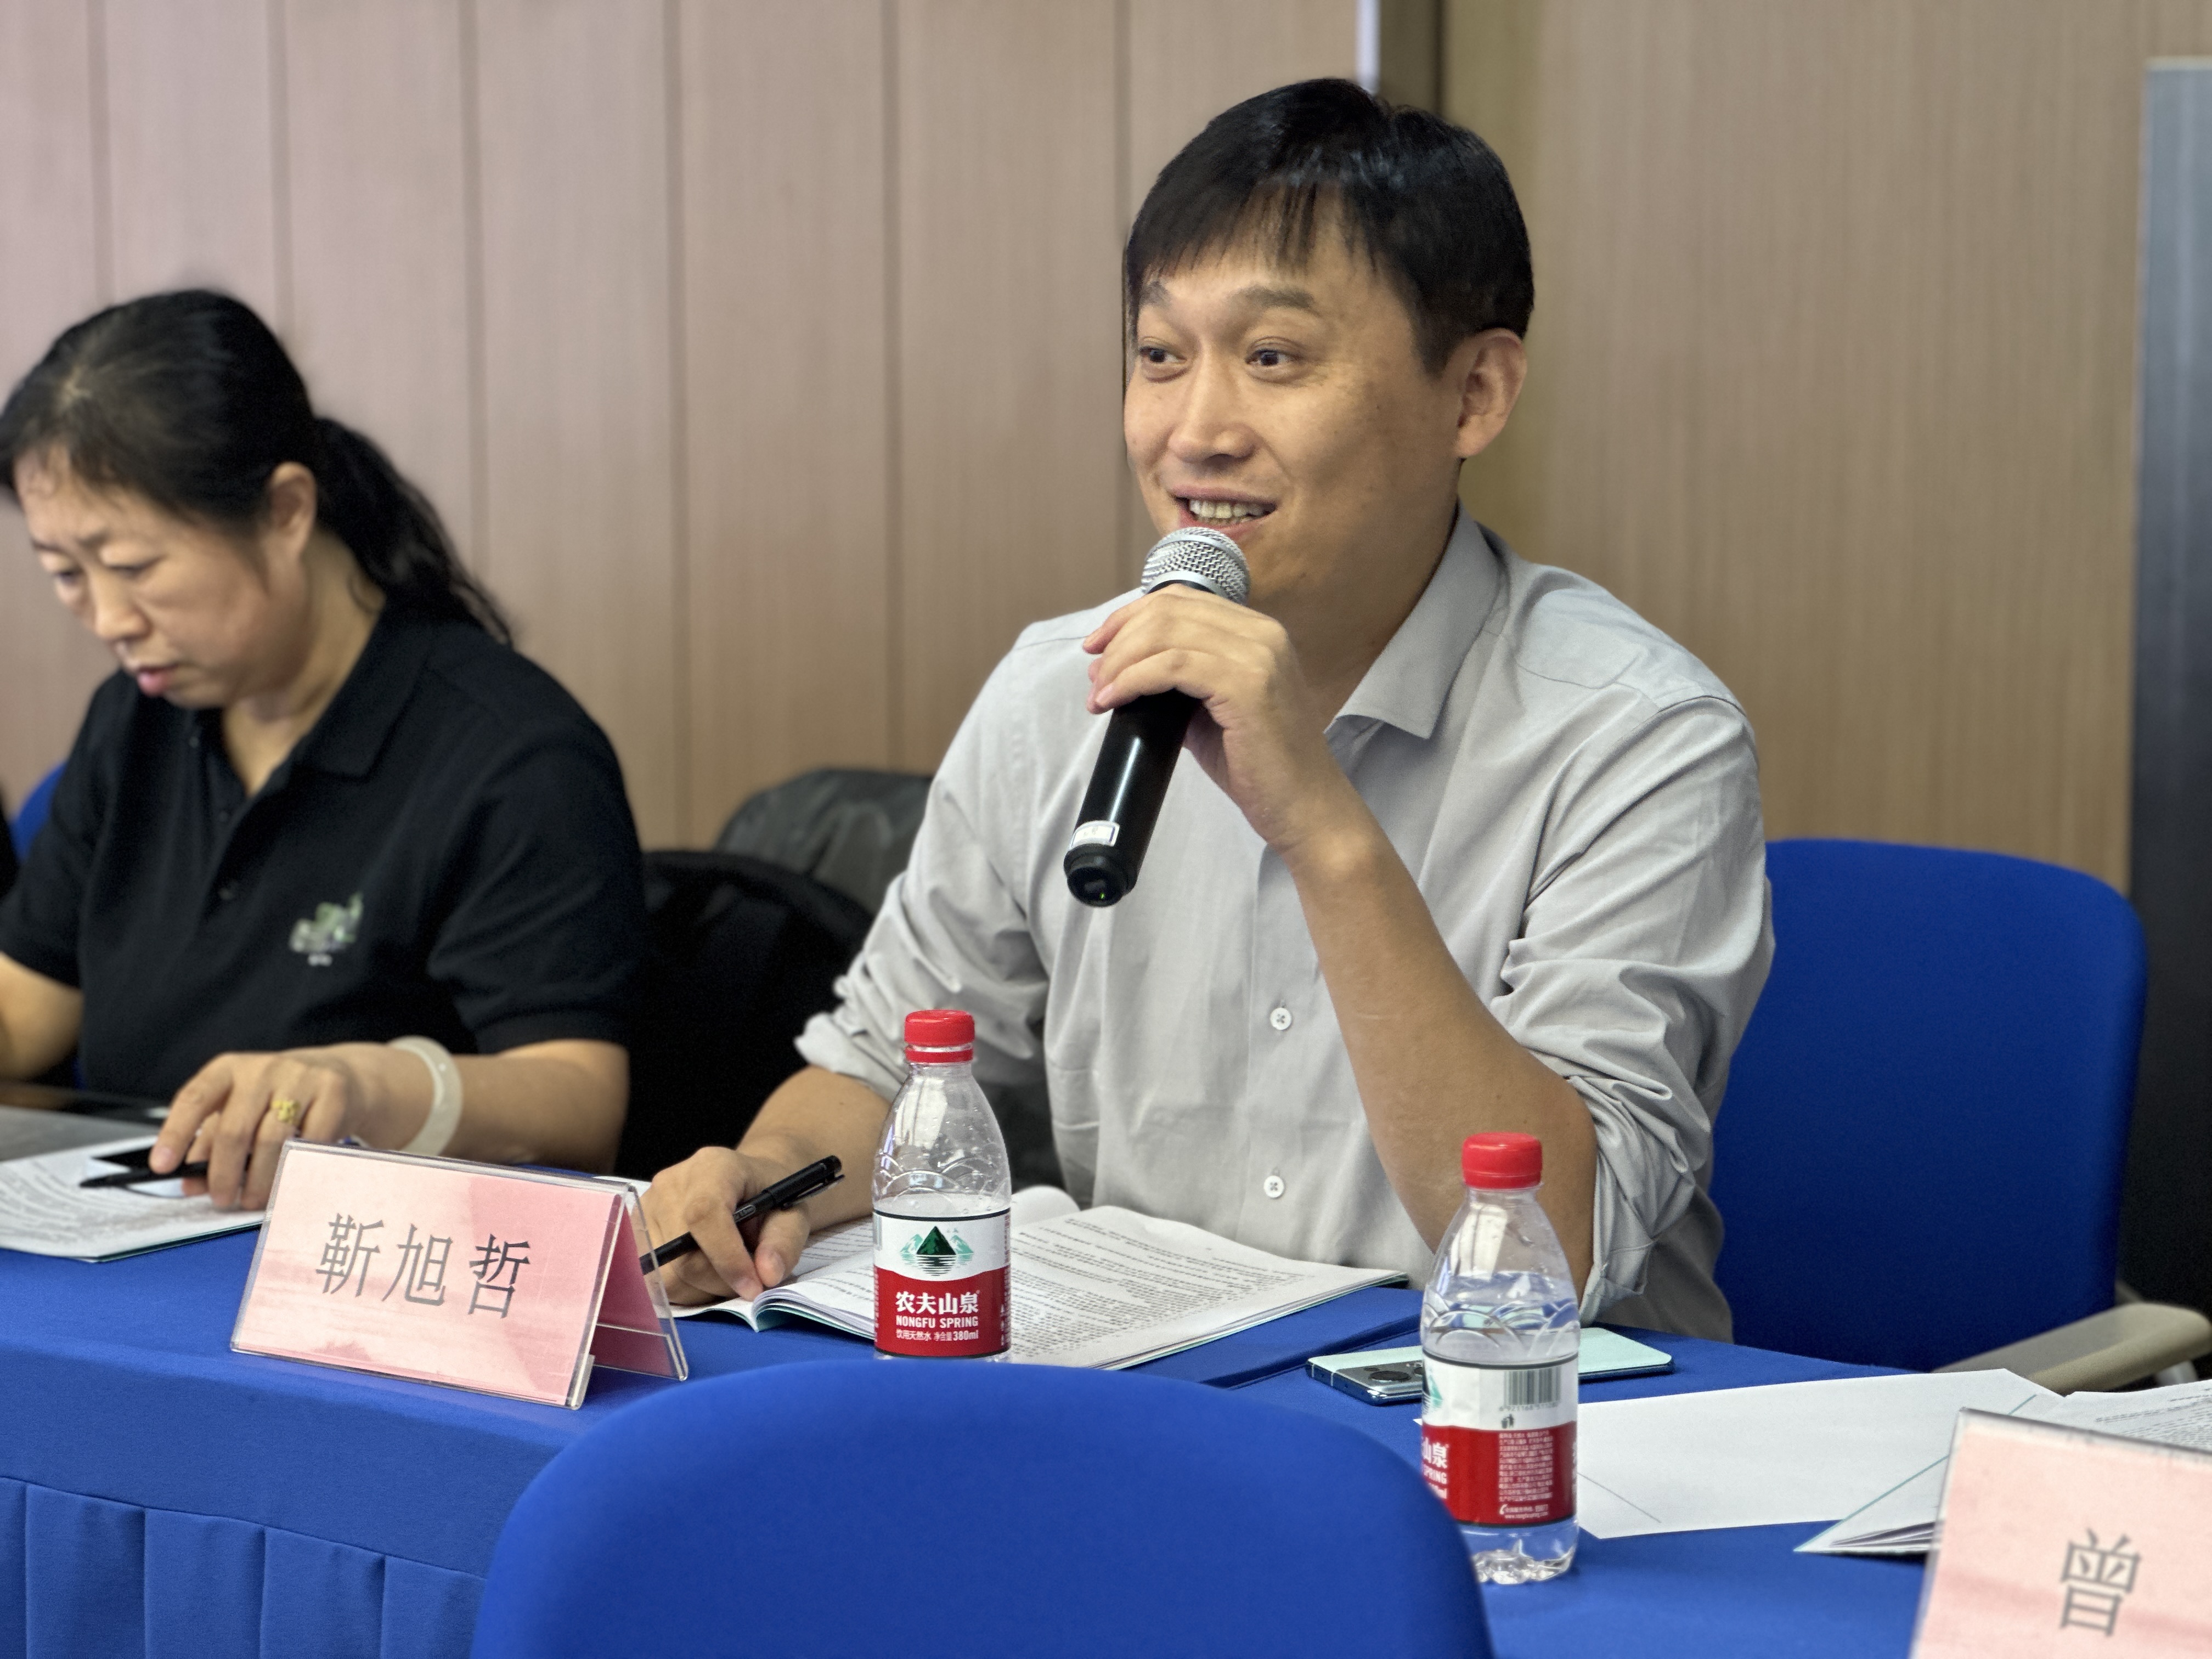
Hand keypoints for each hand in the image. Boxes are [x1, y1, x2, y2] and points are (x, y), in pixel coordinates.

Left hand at [152, 1048, 370, 1209]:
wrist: (338, 1075)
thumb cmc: (277, 1096)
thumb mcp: (238, 1110)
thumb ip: (210, 1144)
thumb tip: (189, 1182)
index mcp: (230, 1069)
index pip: (194, 1098)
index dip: (175, 1133)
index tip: (162, 1166)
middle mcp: (263, 1069)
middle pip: (234, 1130)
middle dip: (224, 1173)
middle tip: (222, 1199)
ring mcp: (301, 1078)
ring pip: (273, 1142)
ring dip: (259, 1180)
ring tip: (254, 1198)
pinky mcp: (332, 1094)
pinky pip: (309, 1143)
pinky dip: (295, 1169)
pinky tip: (289, 1181)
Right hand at [643, 1147, 816, 1304]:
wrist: (749, 1184)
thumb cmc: (771, 1198)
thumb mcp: (793, 1215)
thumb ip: (783, 1244)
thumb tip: (766, 1276)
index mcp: (713, 1166)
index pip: (704, 1214)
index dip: (727, 1258)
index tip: (753, 1286)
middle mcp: (671, 1182)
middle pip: (682, 1255)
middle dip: (721, 1281)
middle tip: (750, 1280)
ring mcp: (648, 1207)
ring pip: (666, 1275)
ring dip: (703, 1289)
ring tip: (728, 1272)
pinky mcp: (637, 1231)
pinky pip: (654, 1279)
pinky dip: (685, 1288)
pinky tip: (707, 1272)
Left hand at [1083, 584, 1360, 856]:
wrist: (1303, 807)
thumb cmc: (1259, 767)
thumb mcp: (1212, 711)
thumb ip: (1177, 685)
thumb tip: (1118, 674)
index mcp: (1257, 632)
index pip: (1182, 600)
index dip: (1131, 616)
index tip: (1099, 646)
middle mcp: (1262, 633)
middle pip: (1168, 610)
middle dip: (1119, 638)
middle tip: (1094, 675)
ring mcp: (1257, 656)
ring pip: (1165, 633)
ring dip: (1120, 662)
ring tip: (1099, 694)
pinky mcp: (1247, 685)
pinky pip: (1171, 666)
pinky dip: (1134, 679)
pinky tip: (1114, 699)